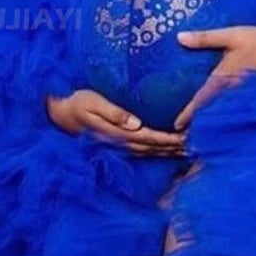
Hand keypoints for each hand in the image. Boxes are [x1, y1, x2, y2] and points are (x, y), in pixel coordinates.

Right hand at [44, 88, 186, 156]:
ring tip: (188, 149)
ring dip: (168, 152)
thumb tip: (136, 123)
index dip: (169, 139)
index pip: (149, 137)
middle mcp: (120, 143)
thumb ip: (114, 113)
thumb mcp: (92, 103)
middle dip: (175, 147)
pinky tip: (167, 150)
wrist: (58, 115)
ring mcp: (118, 146)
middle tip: (197, 144)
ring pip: (149, 152)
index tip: (186, 137)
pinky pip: (142, 150)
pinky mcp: (116, 144)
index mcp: (117, 134)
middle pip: (153, 148)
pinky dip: (157, 151)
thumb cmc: (76, 103)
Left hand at [171, 24, 255, 130]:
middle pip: (212, 114)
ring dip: (213, 125)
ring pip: (225, 115)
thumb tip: (179, 37)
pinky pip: (238, 112)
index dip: (188, 114)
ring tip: (202, 136)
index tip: (176, 126)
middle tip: (186, 139)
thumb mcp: (233, 35)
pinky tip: (227, 125)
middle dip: (199, 126)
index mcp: (223, 78)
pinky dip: (229, 120)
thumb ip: (205, 38)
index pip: (201, 101)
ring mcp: (245, 97)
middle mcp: (233, 92)